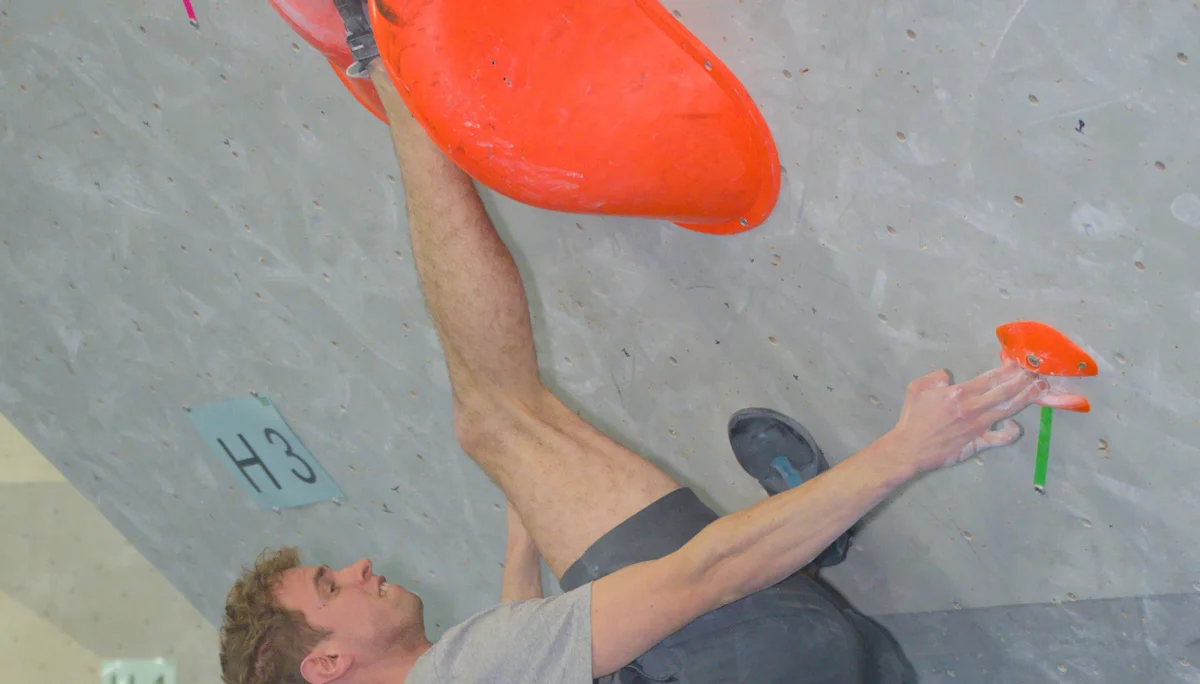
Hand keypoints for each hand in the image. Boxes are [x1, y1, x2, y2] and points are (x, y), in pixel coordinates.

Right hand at [888, 362, 1060, 472]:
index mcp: (959, 392)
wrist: (909, 448)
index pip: (990, 378)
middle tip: (1037, 372)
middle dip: (1024, 380)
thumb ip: (935, 377)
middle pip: (1005, 391)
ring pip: (1009, 409)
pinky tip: (1015, 425)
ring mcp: (979, 426)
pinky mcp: (979, 443)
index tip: (1020, 363)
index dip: (1008, 369)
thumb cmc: (912, 418)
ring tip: (1041, 389)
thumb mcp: (917, 388)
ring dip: (1027, 398)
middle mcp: (973, 407)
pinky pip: (1002, 438)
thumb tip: (948, 375)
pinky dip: (1012, 431)